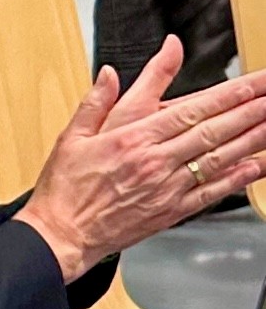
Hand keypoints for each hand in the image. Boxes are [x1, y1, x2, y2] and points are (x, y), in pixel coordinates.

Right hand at [18, 43, 265, 281]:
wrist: (61, 234)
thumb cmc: (65, 188)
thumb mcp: (71, 136)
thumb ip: (96, 101)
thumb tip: (111, 74)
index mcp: (132, 138)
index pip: (191, 110)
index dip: (226, 96)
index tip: (250, 84)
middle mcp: (155, 162)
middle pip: (212, 131)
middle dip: (249, 111)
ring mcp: (166, 188)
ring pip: (218, 159)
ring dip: (250, 141)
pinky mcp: (169, 211)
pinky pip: (209, 193)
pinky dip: (235, 180)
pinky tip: (254, 167)